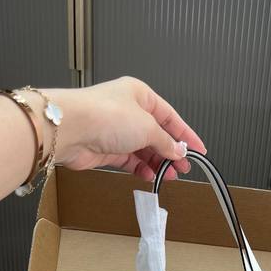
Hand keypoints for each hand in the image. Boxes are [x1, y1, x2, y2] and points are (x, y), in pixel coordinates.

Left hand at [46, 77, 205, 181]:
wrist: (71, 130)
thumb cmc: (104, 115)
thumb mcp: (148, 127)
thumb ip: (166, 142)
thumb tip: (178, 150)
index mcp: (140, 95)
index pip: (170, 117)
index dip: (186, 135)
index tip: (198, 150)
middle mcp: (128, 111)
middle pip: (157, 134)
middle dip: (171, 152)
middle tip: (183, 167)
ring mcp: (116, 130)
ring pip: (144, 149)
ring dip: (157, 163)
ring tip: (169, 175)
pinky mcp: (106, 149)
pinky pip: (130, 160)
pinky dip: (141, 168)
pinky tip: (150, 175)